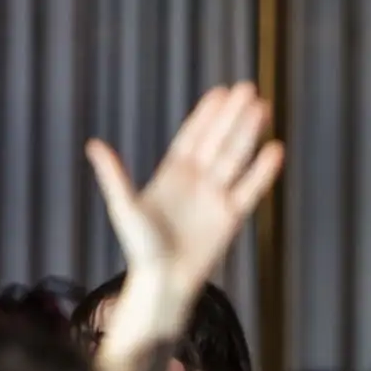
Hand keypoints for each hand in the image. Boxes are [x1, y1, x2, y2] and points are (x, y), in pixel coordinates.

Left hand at [86, 82, 283, 321]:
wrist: (164, 282)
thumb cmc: (141, 248)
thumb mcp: (124, 208)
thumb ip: (115, 176)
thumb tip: (95, 146)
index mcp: (172, 173)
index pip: (193, 136)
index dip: (206, 114)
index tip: (220, 93)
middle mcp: (197, 180)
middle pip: (219, 140)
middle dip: (233, 115)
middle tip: (249, 89)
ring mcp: (216, 196)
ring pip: (236, 158)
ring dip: (249, 133)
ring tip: (263, 109)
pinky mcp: (231, 217)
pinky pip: (250, 189)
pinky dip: (263, 171)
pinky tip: (275, 151)